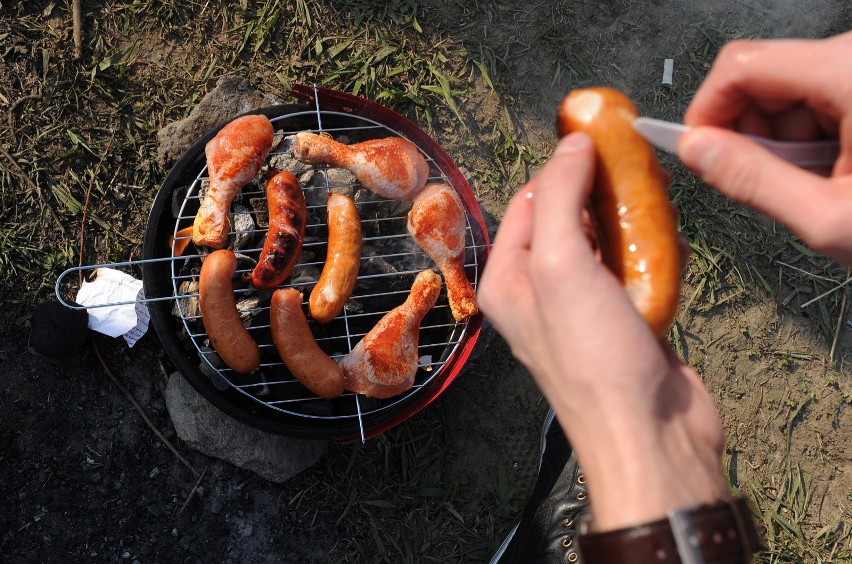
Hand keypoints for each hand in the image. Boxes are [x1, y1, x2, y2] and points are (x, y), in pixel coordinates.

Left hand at [478, 133, 727, 531]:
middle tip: (635, 168)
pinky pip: (634, 271)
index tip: (597, 139)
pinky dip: (652, 254)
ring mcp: (582, 309)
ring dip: (629, 222)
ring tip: (655, 203)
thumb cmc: (592, 355)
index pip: (526, 203)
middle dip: (598, 193)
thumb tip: (571, 142)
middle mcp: (538, 294)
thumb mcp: (561, 264)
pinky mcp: (623, 322)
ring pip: (604, 244)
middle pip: (567, 220)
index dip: (560, 169)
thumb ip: (560, 198)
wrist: (649, 433)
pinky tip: (670, 245)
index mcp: (506, 281)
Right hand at [679, 31, 851, 263]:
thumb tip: (696, 151)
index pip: (742, 66)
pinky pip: (819, 97)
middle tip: (768, 184)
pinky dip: (812, 138)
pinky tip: (836, 172)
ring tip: (818, 185)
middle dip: (749, 132)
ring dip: (783, 141)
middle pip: (763, 75)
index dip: (707, 110)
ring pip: (788, 89)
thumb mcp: (828, 219)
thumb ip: (751, 181)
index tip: (700, 153)